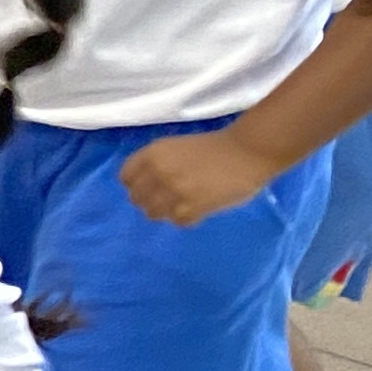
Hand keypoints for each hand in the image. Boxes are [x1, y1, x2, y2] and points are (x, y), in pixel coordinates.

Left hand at [118, 130, 279, 227]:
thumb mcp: (175, 148)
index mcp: (152, 153)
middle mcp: (158, 172)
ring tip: (184, 204)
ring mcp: (174, 191)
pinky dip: (187, 218)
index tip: (150, 188)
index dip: (137, 185)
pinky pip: (178, 222)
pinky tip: (199, 209)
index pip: (126, 178)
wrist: (246, 152)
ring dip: (167, 211)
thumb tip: (145, 187)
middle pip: (137, 199)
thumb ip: (157, 164)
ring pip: (154, 213)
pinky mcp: (193, 207)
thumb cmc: (213, 148)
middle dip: (151, 200)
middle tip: (169, 199)